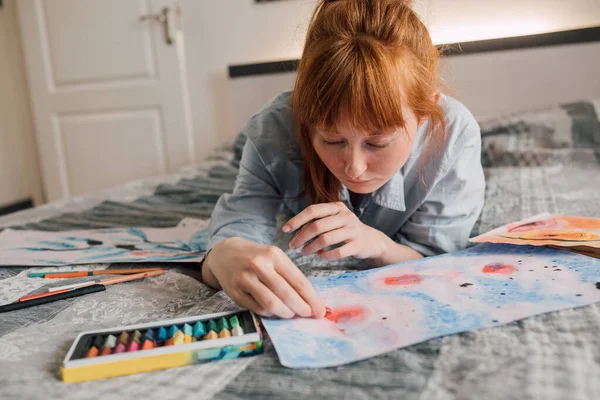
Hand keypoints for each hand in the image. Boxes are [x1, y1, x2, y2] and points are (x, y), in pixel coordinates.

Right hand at [202, 237, 325, 318]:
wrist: (225, 254)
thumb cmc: (257, 257)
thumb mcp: (274, 258)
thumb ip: (290, 276)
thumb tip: (310, 301)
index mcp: (274, 255)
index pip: (298, 281)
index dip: (311, 299)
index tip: (320, 310)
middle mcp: (259, 265)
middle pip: (286, 293)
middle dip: (301, 308)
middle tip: (308, 315)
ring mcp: (245, 279)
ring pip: (271, 303)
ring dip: (286, 313)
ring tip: (292, 314)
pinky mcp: (235, 292)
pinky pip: (258, 308)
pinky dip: (270, 313)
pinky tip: (275, 312)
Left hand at [283, 202, 386, 259]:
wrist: (371, 240)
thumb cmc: (346, 230)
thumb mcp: (333, 221)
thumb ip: (317, 222)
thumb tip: (295, 232)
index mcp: (336, 207)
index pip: (313, 210)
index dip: (297, 219)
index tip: (285, 230)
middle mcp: (345, 216)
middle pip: (317, 226)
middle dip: (301, 237)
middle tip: (293, 246)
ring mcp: (353, 230)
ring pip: (326, 239)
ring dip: (311, 247)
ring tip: (304, 252)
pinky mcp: (358, 244)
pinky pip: (338, 252)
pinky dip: (325, 255)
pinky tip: (320, 256)